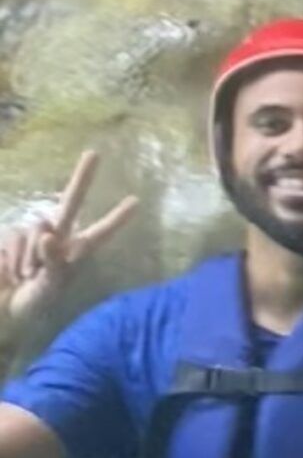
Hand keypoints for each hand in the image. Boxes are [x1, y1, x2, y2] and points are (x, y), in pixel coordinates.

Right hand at [2, 151, 139, 324]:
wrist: (6, 304)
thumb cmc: (37, 299)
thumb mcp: (51, 285)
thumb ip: (54, 261)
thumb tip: (48, 237)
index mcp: (76, 251)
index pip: (99, 233)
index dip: (115, 219)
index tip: (135, 201)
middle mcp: (58, 236)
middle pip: (71, 202)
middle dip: (82, 178)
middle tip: (95, 153)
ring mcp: (34, 234)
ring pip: (37, 230)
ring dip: (30, 258)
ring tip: (28, 275)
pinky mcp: (12, 235)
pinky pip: (17, 238)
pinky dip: (15, 257)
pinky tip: (13, 271)